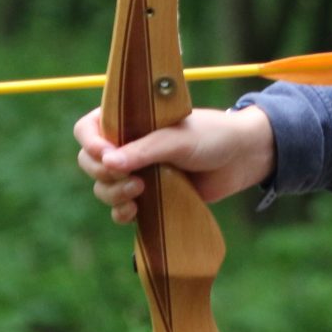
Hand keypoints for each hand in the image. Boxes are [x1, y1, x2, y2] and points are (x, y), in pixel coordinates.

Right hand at [74, 104, 275, 224]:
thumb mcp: (180, 139)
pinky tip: (134, 212)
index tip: (108, 156)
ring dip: (113, 194)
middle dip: (102, 173)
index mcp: (132, 119)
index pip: (89, 128)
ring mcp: (137, 170)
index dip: (91, 143)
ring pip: (103, 186)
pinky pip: (120, 208)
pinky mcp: (148, 194)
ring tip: (140, 191)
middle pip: (90, 161)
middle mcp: (129, 144)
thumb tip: (110, 162)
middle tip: (131, 178)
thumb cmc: (213, 136)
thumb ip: (146, 149)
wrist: (242, 158)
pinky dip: (121, 212)